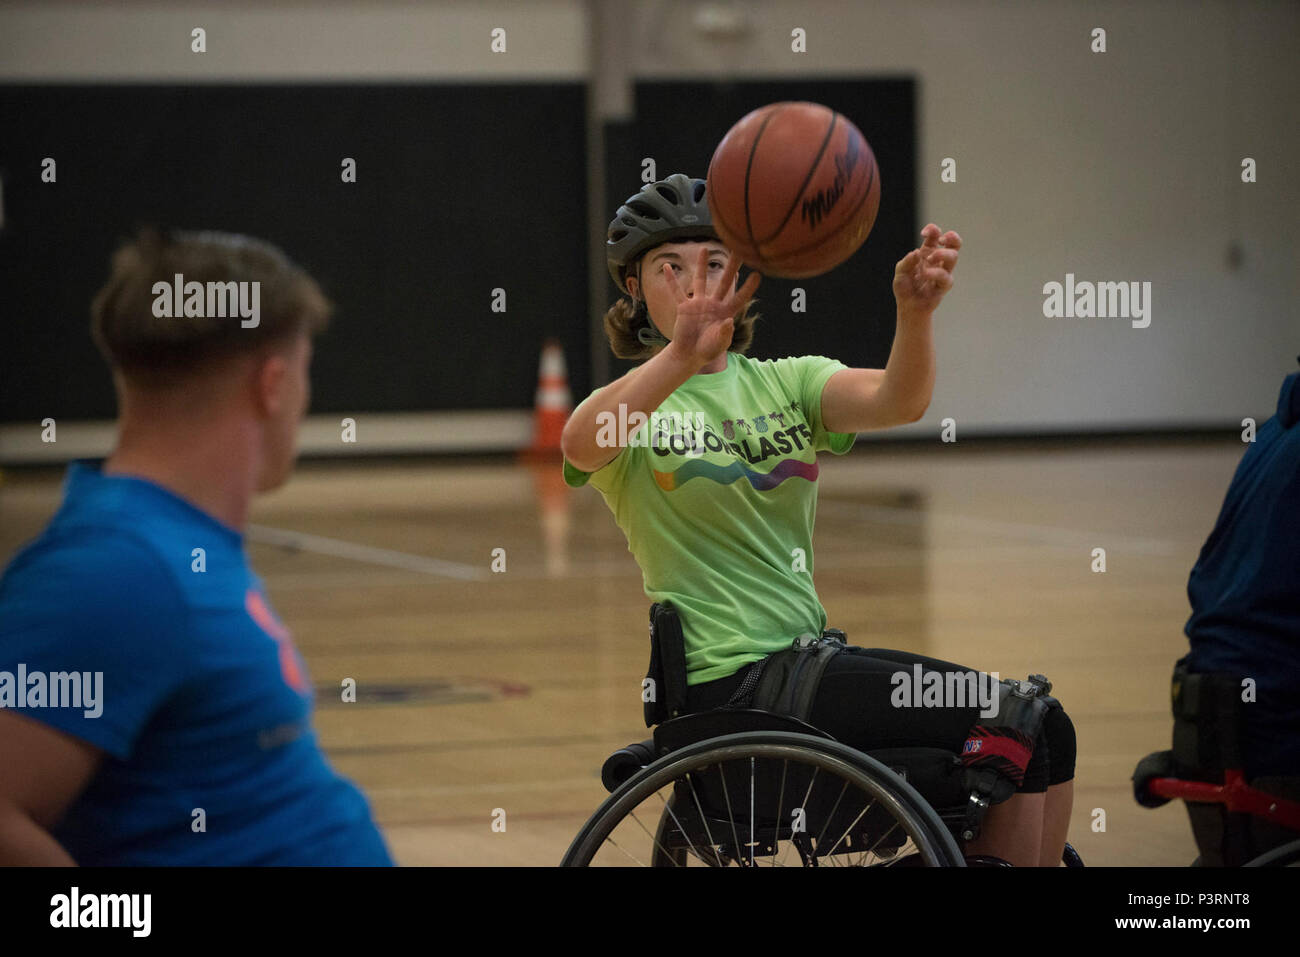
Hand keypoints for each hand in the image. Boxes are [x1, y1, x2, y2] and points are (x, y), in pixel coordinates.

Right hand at [663, 247, 760, 368]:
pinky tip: (667, 267)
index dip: (748, 288)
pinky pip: (676, 292)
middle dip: (732, 266)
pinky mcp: (684, 308)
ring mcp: (698, 304)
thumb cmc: (708, 350)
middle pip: (724, 282)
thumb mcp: (718, 345)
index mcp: (726, 313)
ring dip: (701, 265)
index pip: (739, 298)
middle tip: (739, 250)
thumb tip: (730, 321)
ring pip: (700, 280)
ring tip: (704, 248)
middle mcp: (714, 304)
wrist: (690, 355)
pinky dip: (671, 280)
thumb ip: (724, 334)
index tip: (758, 274)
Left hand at [893, 224, 960, 315]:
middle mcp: (938, 261)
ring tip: (929, 259)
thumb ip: (907, 261)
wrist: (908, 306)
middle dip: (951, 237)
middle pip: (955, 243)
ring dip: (942, 254)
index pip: (936, 236)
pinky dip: (935, 273)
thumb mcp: (900, 271)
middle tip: (941, 240)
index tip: (924, 233)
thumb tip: (917, 253)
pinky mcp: (944, 286)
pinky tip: (925, 274)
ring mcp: (943, 272)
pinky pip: (945, 277)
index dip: (933, 230)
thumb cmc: (905, 287)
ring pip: (953, 257)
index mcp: (928, 252)